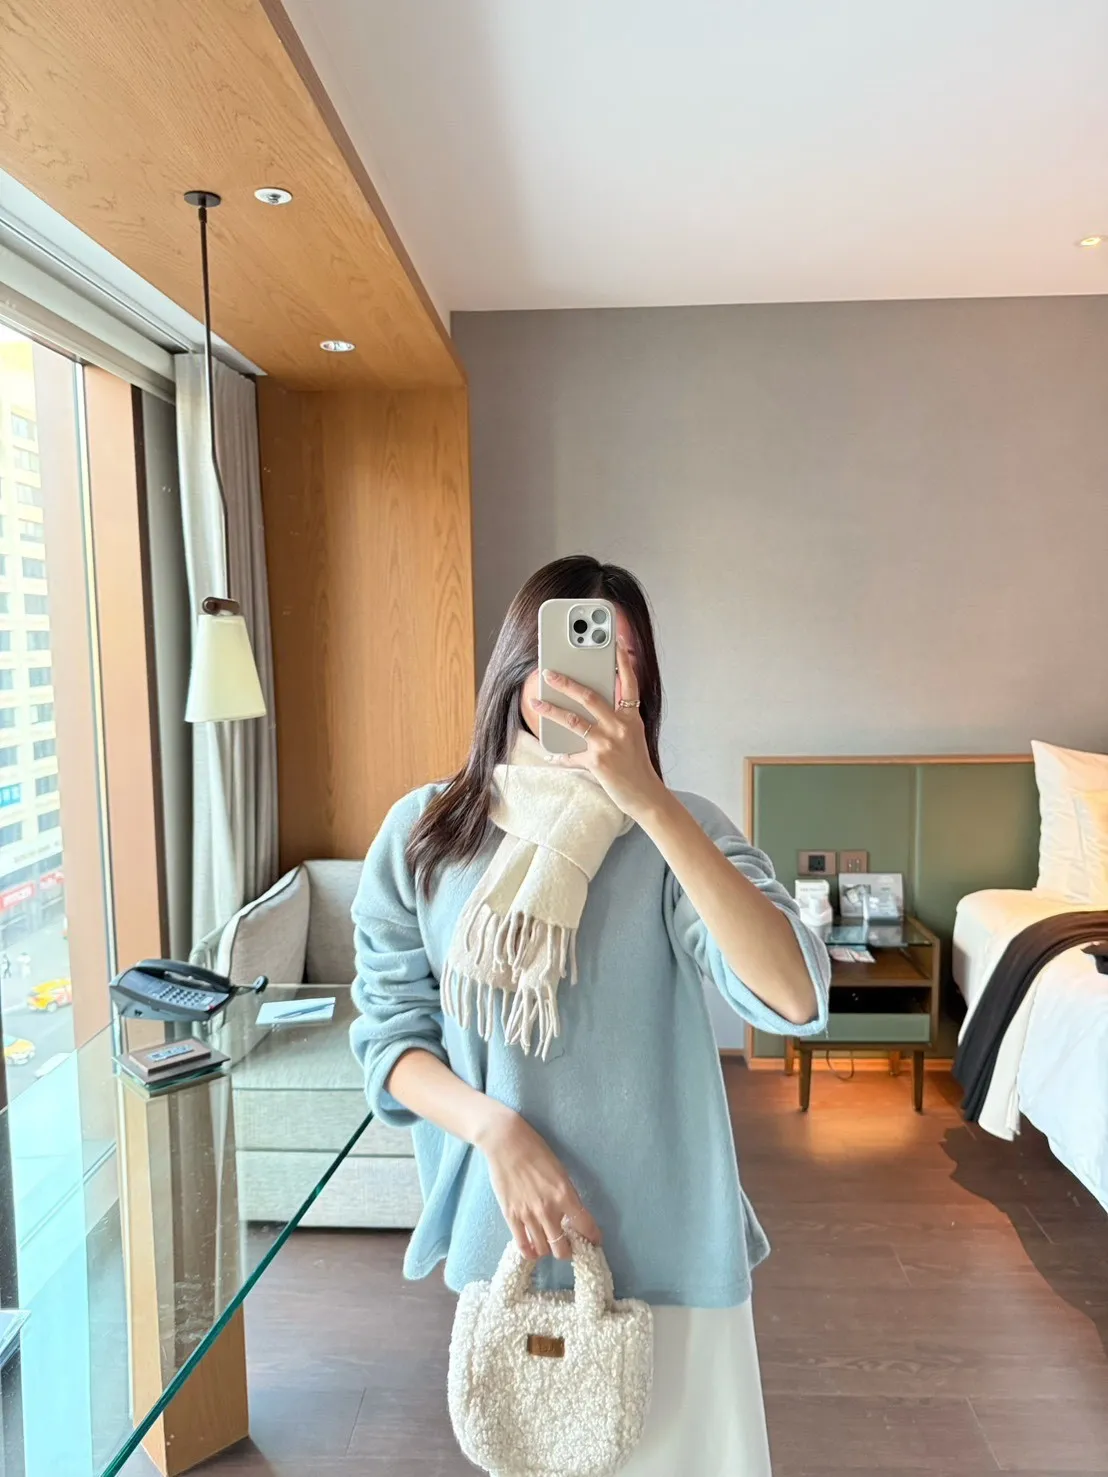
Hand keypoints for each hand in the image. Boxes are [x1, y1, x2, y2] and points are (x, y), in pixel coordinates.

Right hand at [475, 1107, 600, 1260]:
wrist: (506, 1142)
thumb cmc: (535, 1150)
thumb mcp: (560, 1171)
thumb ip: (566, 1195)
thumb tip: (570, 1215)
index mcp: (564, 1195)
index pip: (585, 1226)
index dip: (593, 1237)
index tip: (595, 1240)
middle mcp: (548, 1210)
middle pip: (562, 1248)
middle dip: (568, 1249)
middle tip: (568, 1244)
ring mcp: (528, 1215)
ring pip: (543, 1250)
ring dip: (549, 1250)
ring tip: (550, 1243)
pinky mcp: (511, 1216)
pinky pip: (522, 1245)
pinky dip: (530, 1252)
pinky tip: (534, 1251)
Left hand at [534, 637, 666, 821]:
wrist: (646, 795)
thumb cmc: (636, 765)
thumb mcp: (633, 735)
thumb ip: (617, 718)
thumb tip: (591, 703)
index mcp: (632, 717)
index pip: (628, 683)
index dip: (622, 662)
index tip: (614, 641)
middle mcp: (621, 727)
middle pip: (590, 697)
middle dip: (566, 683)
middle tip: (549, 673)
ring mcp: (609, 744)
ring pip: (574, 721)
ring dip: (551, 711)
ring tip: (536, 703)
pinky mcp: (597, 762)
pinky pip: (571, 755)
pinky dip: (559, 755)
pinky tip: (549, 754)